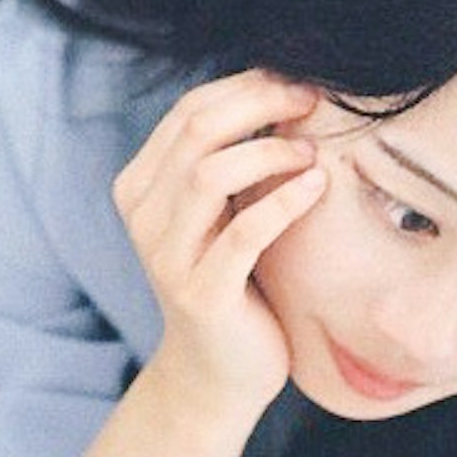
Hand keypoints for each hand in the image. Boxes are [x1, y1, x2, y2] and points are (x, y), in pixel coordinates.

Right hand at [113, 69, 327, 429]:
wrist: (218, 374)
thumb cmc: (234, 280)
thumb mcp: (220, 212)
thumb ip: (228, 159)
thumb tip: (285, 89)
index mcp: (140, 184)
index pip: (189, 109)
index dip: (247, 86)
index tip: (299, 82)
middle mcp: (142, 215)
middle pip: (198, 130)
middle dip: (262, 105)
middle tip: (314, 103)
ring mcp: (166, 255)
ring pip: (210, 174)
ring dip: (271, 151)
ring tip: (314, 152)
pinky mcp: (200, 293)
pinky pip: (244, 233)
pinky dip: (283, 201)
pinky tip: (317, 186)